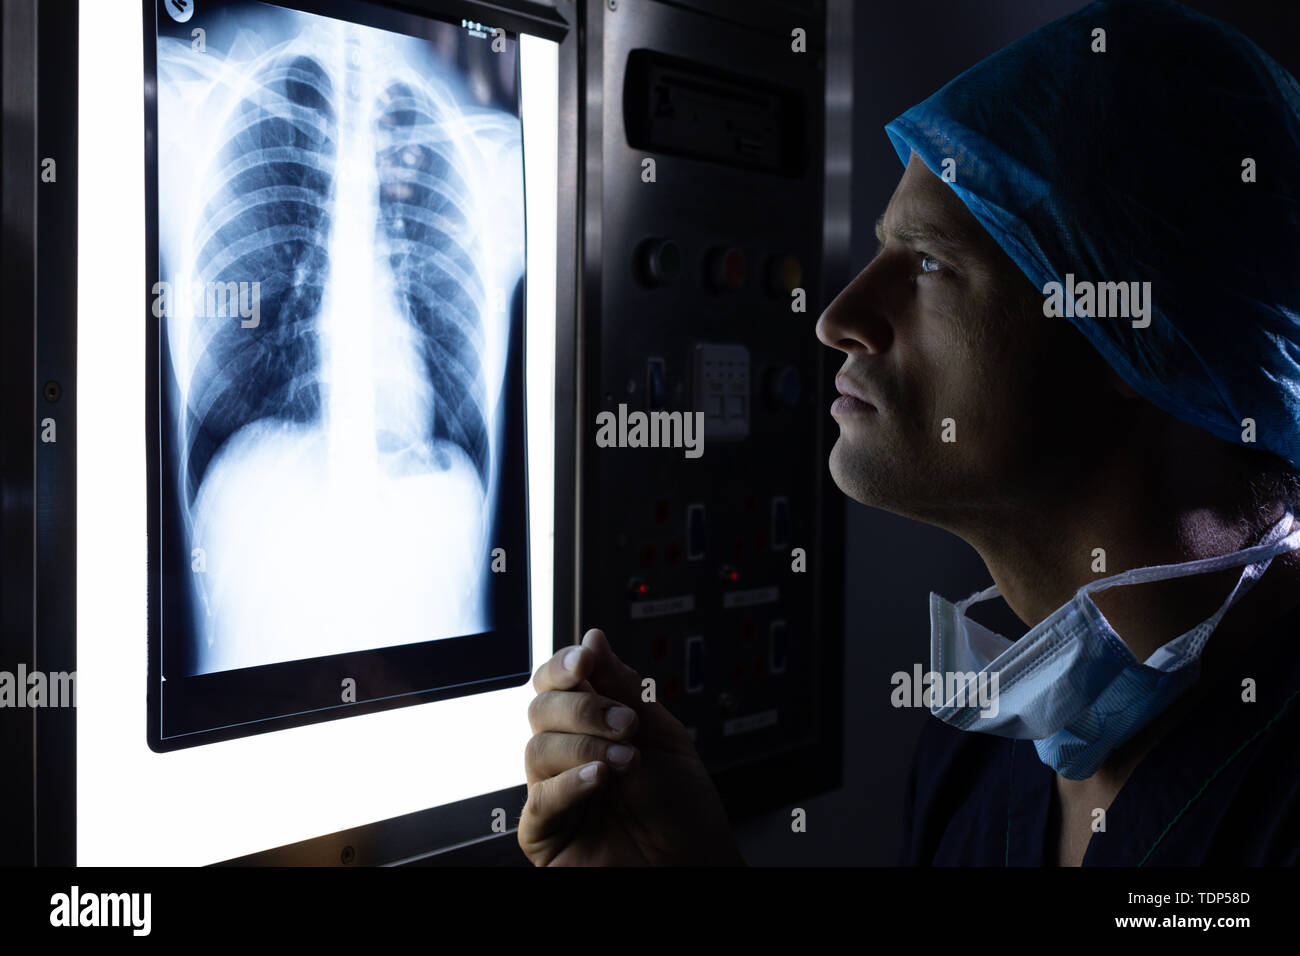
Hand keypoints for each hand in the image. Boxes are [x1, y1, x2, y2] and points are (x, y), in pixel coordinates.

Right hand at [518, 628, 744, 865]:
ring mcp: (553, 794)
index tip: (586, 659)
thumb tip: (593, 639)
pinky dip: (569, 783)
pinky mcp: (545, 835)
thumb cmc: (682, 809)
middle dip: (584, 706)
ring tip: (628, 760)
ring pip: (537, 749)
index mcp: (592, 726)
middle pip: (541, 708)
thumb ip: (626, 691)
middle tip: (626, 724)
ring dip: (586, 745)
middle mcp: (567, 755)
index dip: (564, 665)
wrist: (696, 866)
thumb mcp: (663, 737)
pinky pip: (539, 801)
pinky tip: (599, 777)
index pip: (557, 682)